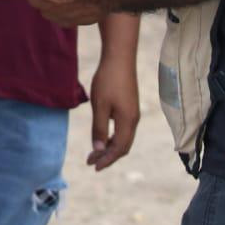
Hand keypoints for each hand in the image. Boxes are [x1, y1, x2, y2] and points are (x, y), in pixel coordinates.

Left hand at [86, 51, 139, 170]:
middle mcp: (133, 120)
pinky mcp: (129, 107)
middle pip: (123, 146)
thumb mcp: (100, 106)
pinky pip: (123, 129)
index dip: (106, 159)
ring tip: (94, 153)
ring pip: (123, 138)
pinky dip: (112, 137)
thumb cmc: (108, 81)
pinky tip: (102, 136)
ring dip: (109, 147)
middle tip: (91, 162)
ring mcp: (133, 113)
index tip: (93, 166)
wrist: (119, 58)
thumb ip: (99, 128)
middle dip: (108, 156)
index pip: (118, 148)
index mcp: (127, 122)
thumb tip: (98, 150)